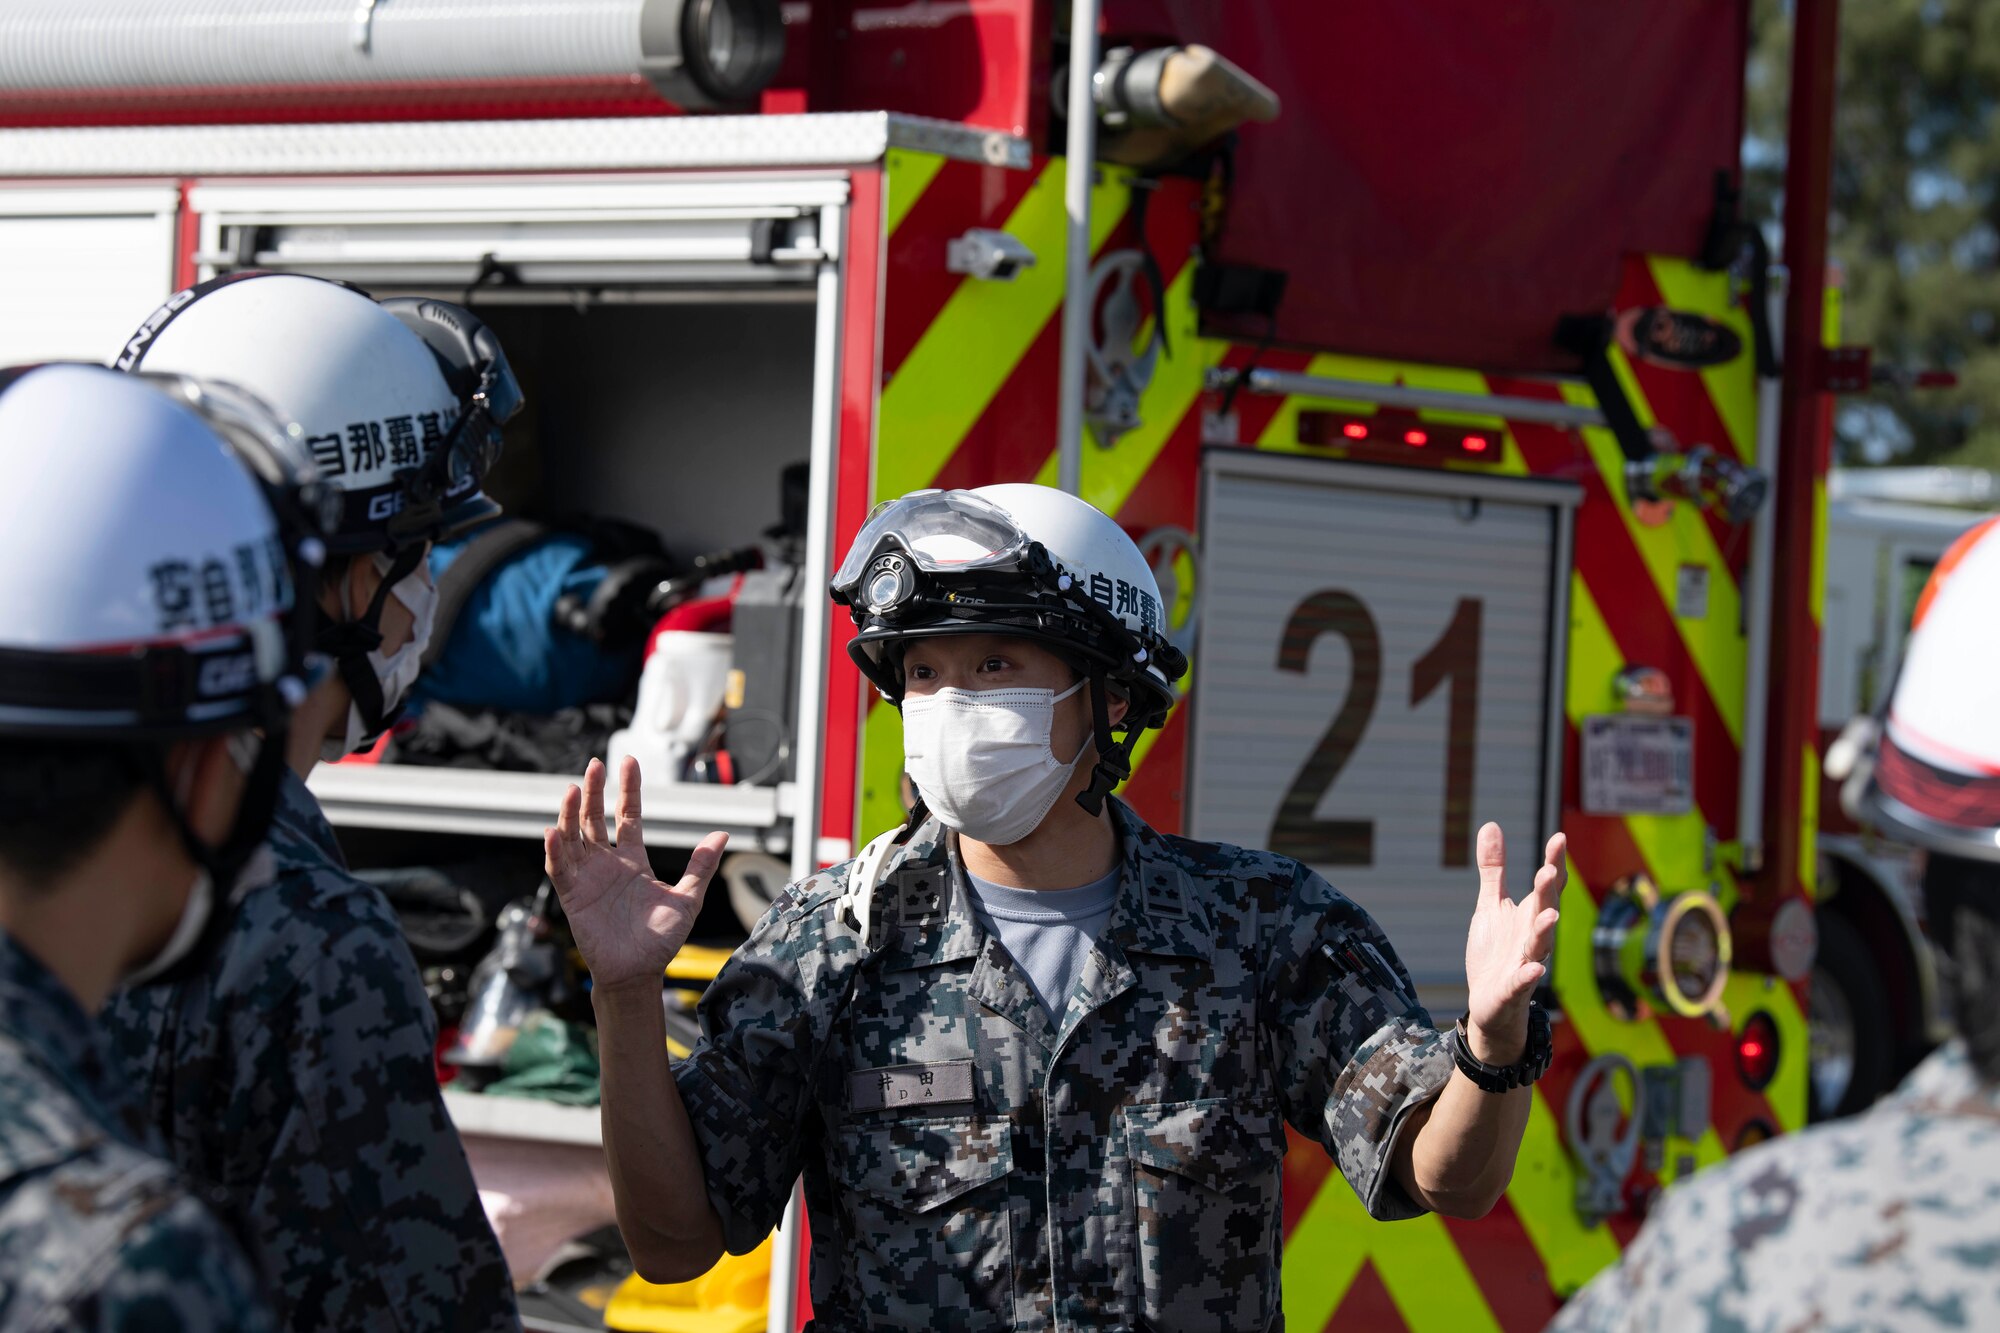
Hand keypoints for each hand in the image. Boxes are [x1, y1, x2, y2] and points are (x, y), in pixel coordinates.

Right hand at [544, 755, 727, 990]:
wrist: (638, 973)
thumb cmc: (661, 940)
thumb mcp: (687, 899)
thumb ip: (701, 866)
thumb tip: (722, 834)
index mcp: (634, 860)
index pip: (628, 816)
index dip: (628, 790)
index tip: (629, 762)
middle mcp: (608, 864)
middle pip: (595, 819)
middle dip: (593, 792)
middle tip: (593, 765)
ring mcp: (588, 878)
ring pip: (574, 837)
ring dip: (570, 813)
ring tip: (571, 789)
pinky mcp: (572, 896)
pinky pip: (560, 868)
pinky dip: (555, 849)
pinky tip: (554, 830)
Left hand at [1461, 823, 1565, 1065]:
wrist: (1489, 1002)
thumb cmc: (1495, 952)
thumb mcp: (1489, 906)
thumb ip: (1493, 869)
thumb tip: (1491, 825)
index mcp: (1529, 915)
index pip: (1547, 887)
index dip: (1554, 863)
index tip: (1559, 838)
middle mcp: (1533, 937)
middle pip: (1545, 911)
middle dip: (1548, 893)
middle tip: (1549, 871)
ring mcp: (1525, 962)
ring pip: (1539, 946)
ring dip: (1545, 931)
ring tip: (1550, 915)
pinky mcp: (1513, 988)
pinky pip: (1523, 982)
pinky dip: (1528, 975)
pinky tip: (1534, 968)